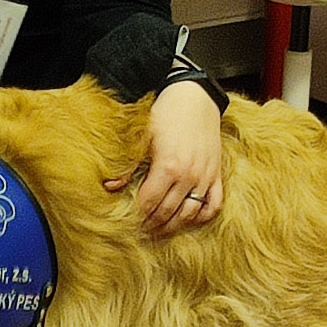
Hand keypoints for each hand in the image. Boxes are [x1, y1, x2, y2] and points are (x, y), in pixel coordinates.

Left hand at [104, 80, 223, 235]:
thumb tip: (109, 186)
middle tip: (140, 230)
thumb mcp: (142, 137)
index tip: (129, 222)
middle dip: (152, 224)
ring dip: (173, 226)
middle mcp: (189, 176)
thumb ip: (127, 165)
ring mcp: (205, 177)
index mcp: (168, 167)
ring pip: (189, 214)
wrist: (194, 96)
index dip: (137, 216)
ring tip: (159, 229)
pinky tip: (188, 218)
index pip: (149, 203)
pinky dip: (201, 216)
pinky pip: (213, 205)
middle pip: (167, 212)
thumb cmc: (165, 113)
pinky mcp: (217, 174)